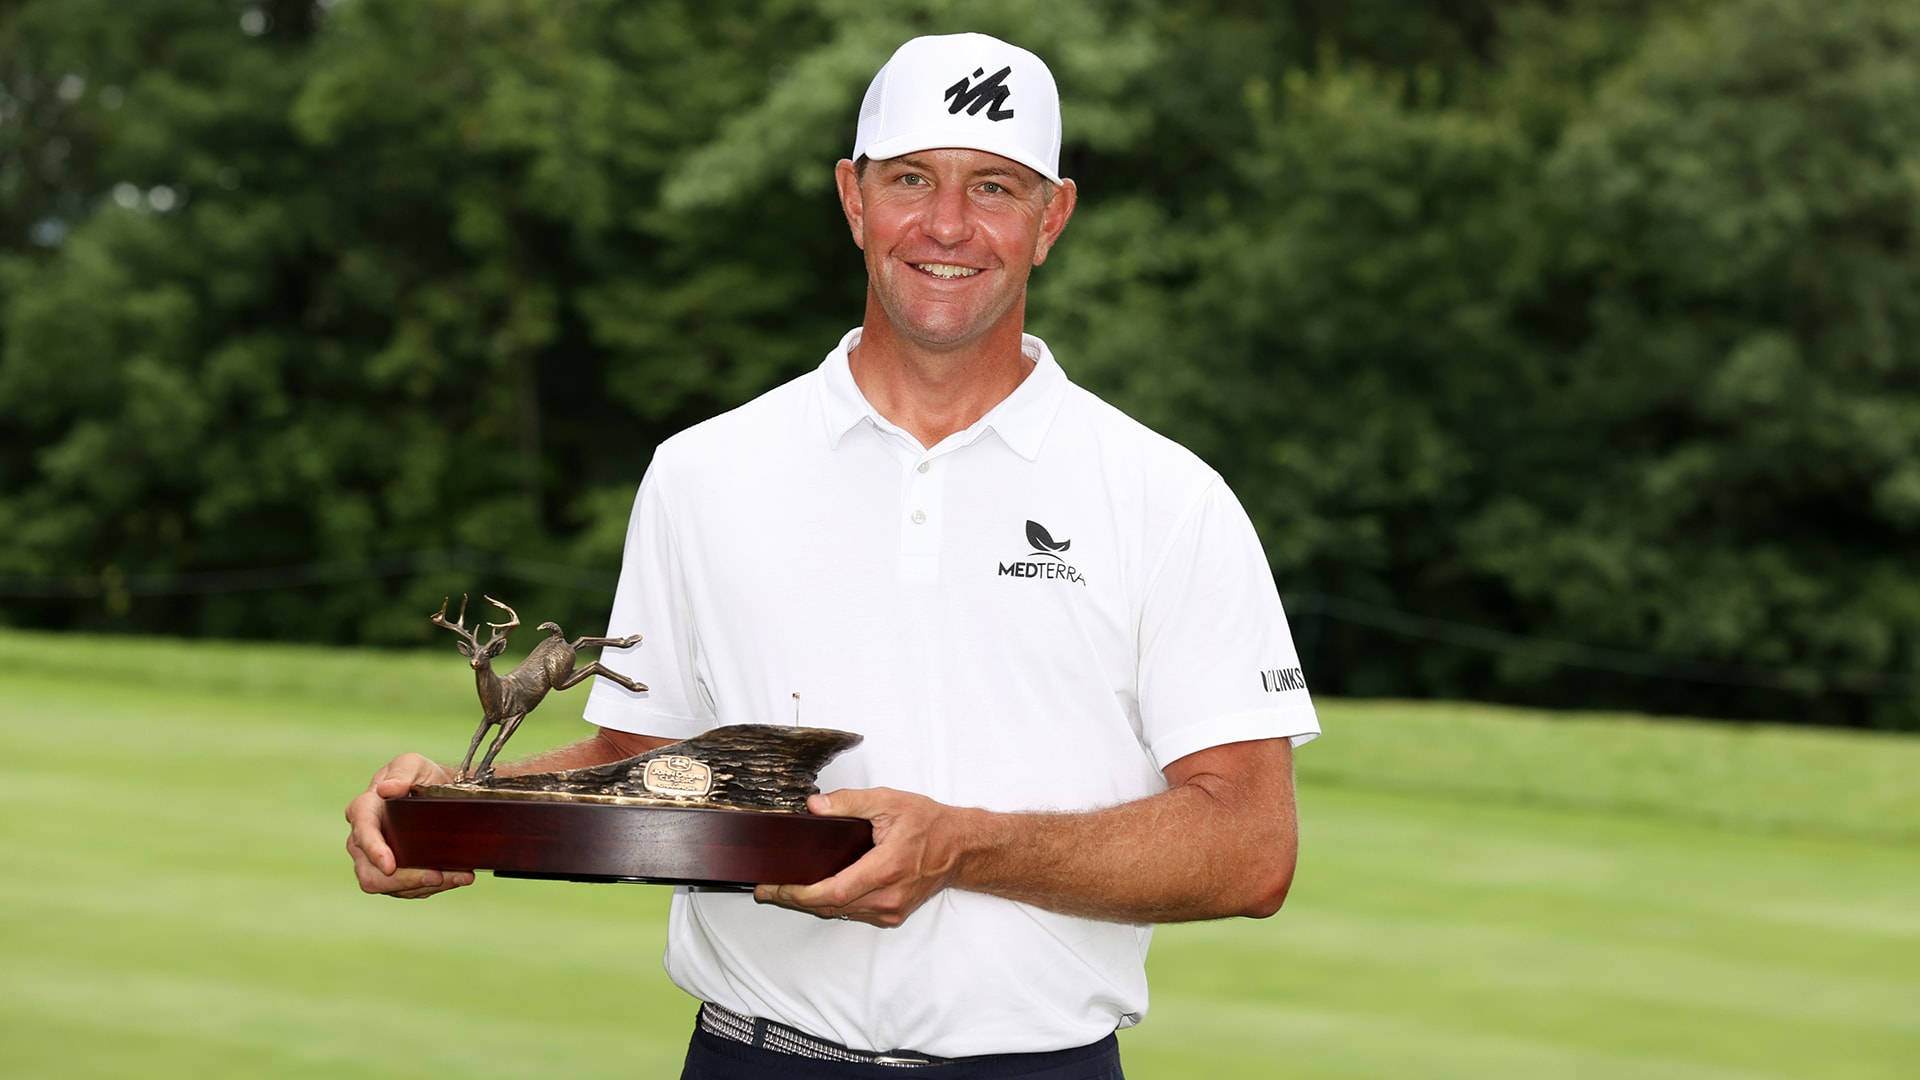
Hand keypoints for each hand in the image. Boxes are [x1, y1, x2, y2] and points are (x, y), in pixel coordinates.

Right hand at [345, 753, 475, 898]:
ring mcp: (376, 860)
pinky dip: (433, 887)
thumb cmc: (418, 775)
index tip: (390, 866)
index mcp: (363, 811)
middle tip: (436, 876)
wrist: (436, 791)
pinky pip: (408, 889)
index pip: (363, 834)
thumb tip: (386, 788)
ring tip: (458, 876)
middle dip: (405, 879)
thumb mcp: (412, 765)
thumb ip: (401, 774)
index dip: (374, 852)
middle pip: (371, 874)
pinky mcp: (393, 874)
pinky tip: (455, 878)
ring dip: (426, 886)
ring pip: (392, 886)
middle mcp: (362, 840)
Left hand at [753, 788, 970, 926]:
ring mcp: (891, 910)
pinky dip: (833, 905)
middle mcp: (888, 896)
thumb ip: (849, 802)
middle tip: (767, 889)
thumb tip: (814, 807)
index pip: (832, 892)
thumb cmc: (929, 824)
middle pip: (830, 907)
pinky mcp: (893, 915)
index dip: (799, 894)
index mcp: (885, 868)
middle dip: (795, 899)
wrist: (961, 848)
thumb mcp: (889, 801)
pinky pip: (855, 914)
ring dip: (811, 904)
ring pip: (841, 913)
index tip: (774, 887)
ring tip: (785, 890)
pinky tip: (817, 893)